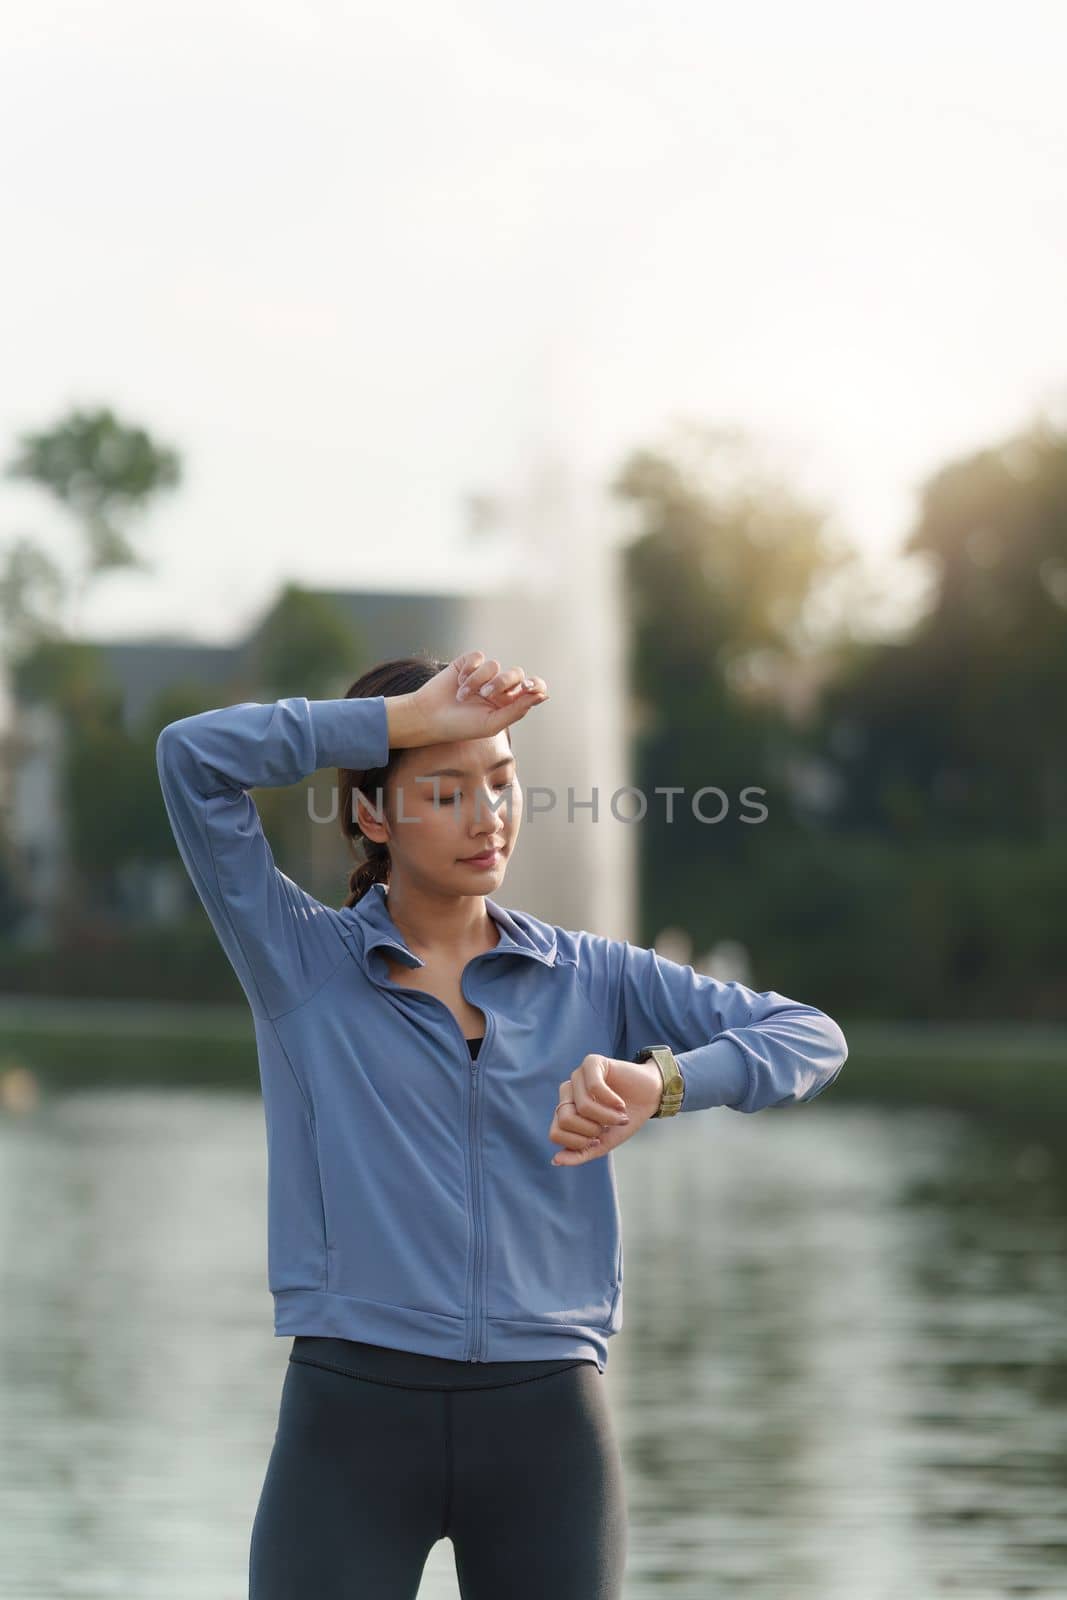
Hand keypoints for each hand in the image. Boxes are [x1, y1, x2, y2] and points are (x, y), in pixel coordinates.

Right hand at [405, 650, 548, 746]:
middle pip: (515, 673)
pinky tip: (459, 682)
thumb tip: (543, 695)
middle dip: (502, 683)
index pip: (532, 688)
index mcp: (508, 703)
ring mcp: (483, 675)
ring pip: (495, 665)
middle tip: (486, 694)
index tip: (528, 687)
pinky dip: (470, 670)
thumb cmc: (460, 726)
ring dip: (478, 681)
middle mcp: (498, 688)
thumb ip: (517, 710)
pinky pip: (479, 657)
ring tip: (463, 696)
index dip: (535, 685)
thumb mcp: (492, 723)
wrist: (428, 717)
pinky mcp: (468, 663)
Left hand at [549, 1053, 665, 1166]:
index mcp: (564, 1111)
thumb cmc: (623, 1120)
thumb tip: (555, 1160)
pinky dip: (611, 1101)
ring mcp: (578, 1076)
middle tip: (609, 1127)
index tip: (599, 1139)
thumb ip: (580, 1153)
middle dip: (592, 1130)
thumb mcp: (603, 1144)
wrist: (649, 1098)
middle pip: (566, 1119)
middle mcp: (566, 1092)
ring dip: (607, 1117)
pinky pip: (595, 1087)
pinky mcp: (592, 1062)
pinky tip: (621, 1104)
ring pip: (582, 1105)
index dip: (580, 1142)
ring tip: (621, 1116)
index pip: (555, 1133)